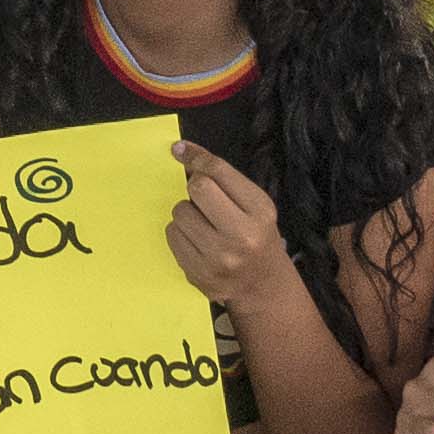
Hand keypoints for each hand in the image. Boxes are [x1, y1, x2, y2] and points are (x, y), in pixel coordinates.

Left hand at [165, 141, 306, 319]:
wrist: (262, 284)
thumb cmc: (256, 235)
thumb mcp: (253, 203)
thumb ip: (222, 177)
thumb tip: (181, 151)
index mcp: (259, 212)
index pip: (219, 172)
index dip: (196, 157)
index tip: (179, 149)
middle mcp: (240, 236)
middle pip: (197, 188)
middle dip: (195, 189)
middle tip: (205, 201)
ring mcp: (217, 259)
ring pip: (179, 213)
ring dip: (187, 213)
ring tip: (204, 225)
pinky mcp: (197, 274)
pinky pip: (172, 235)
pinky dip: (180, 233)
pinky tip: (197, 242)